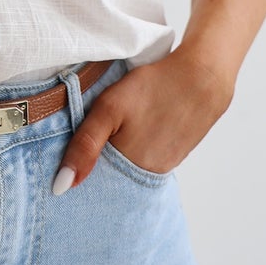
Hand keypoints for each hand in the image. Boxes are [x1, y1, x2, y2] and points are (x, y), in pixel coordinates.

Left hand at [55, 49, 233, 187]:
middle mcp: (148, 175)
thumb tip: (62, 187)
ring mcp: (165, 166)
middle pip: (112, 175)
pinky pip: (148, 158)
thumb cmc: (153, 87)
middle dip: (99, 161)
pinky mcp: (176, 155)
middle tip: (96, 132)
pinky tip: (137, 127)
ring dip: (119, 153)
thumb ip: (84, 146)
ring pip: (130, 166)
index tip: (68, 154)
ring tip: (118, 127)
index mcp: (128, 167)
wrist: (203, 77)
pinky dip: (137, 147)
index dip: (80, 167)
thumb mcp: (109, 109)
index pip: (93, 181)